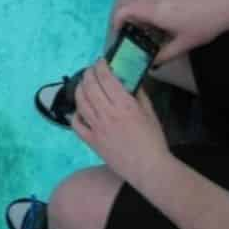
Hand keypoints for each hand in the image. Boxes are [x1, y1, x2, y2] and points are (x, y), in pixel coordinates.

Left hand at [71, 60, 170, 183]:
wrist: (148, 167)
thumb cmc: (153, 140)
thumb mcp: (150, 112)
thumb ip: (138, 94)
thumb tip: (129, 81)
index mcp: (124, 105)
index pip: (106, 78)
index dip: (100, 66)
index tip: (100, 61)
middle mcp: (107, 114)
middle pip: (90, 86)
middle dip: (88, 73)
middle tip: (91, 70)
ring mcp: (97, 128)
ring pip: (80, 102)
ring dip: (79, 89)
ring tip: (83, 84)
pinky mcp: (91, 141)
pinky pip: (76, 125)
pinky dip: (74, 115)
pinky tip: (78, 110)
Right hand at [111, 0, 228, 63]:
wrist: (227, 4)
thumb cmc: (205, 25)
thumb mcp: (184, 45)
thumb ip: (164, 55)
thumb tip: (151, 63)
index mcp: (155, 12)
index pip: (125, 12)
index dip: (116, 22)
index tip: (120, 34)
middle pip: (130, 5)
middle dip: (127, 19)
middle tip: (134, 34)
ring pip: (142, 0)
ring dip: (139, 13)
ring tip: (149, 28)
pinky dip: (150, 8)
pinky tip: (164, 19)